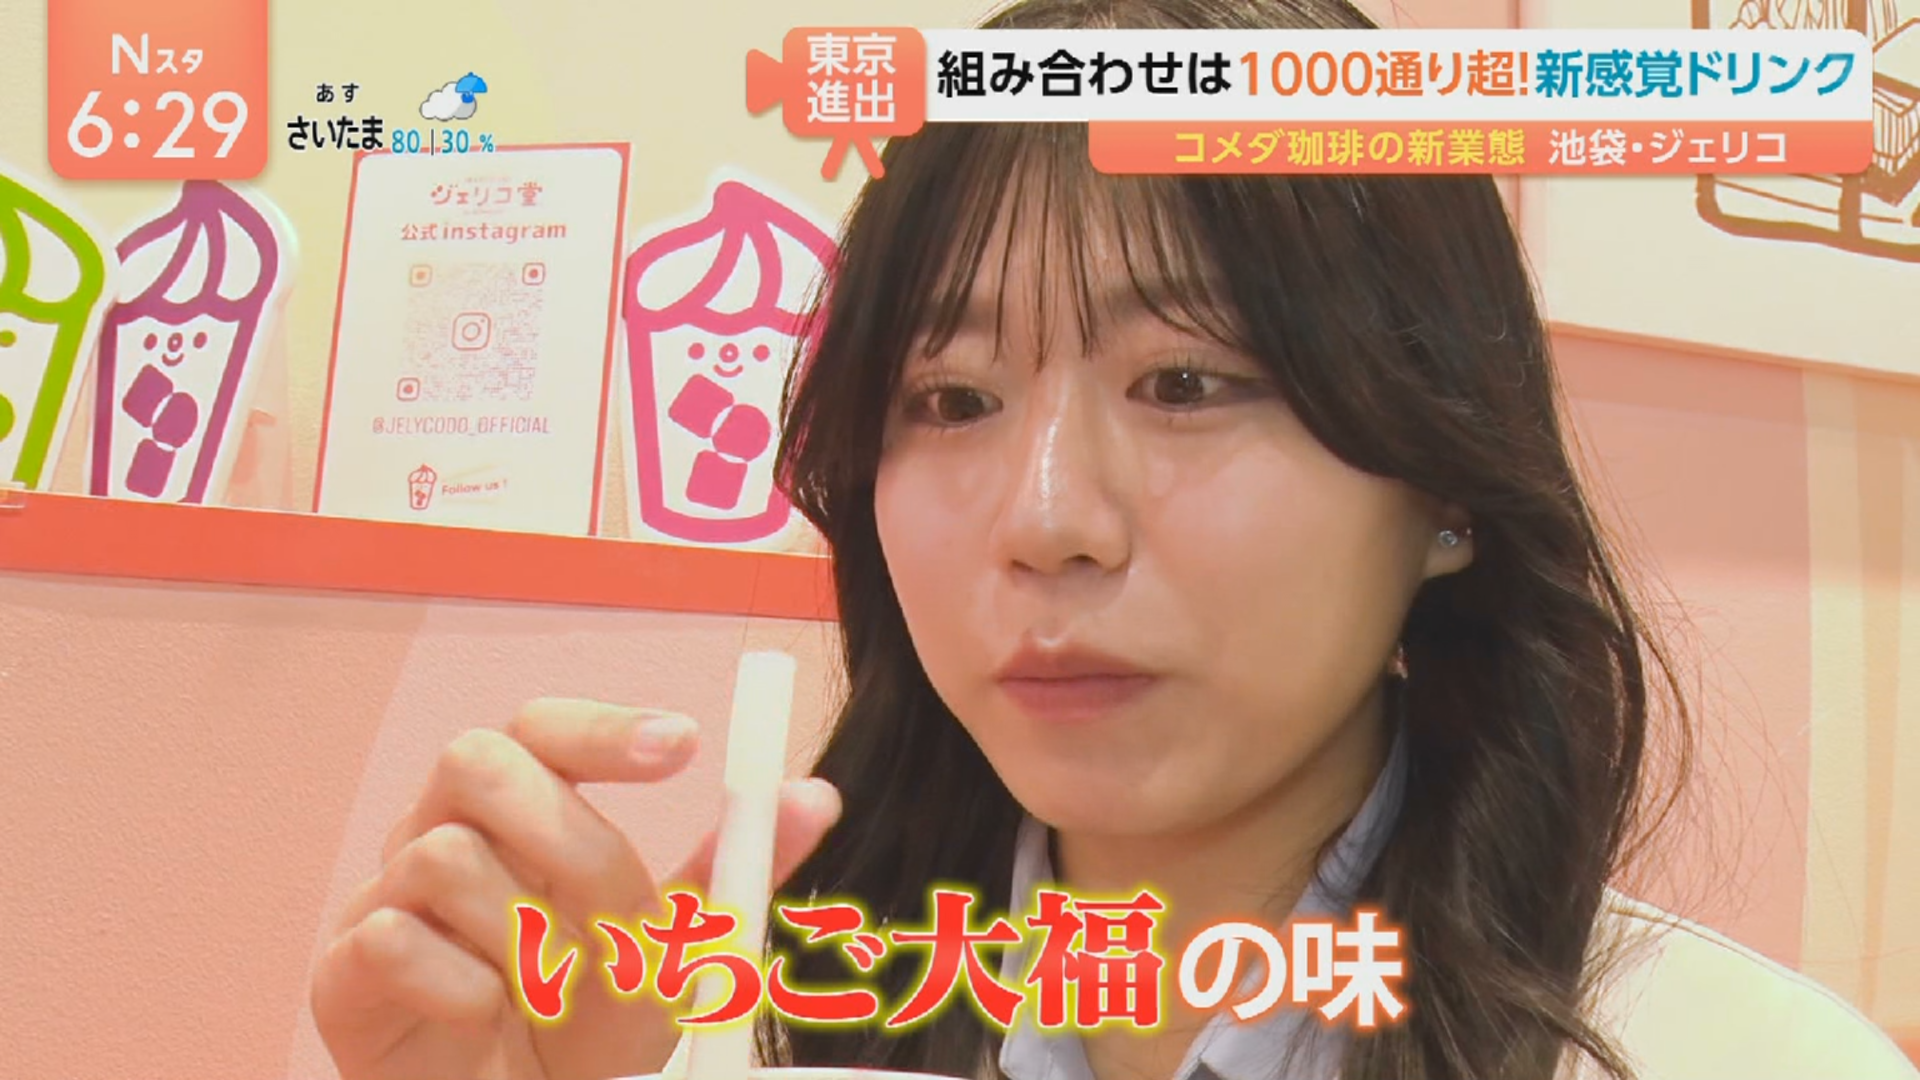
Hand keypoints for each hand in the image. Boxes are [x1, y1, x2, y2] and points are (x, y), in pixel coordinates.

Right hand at [312, 698, 842, 1079]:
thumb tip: (816, 795)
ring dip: (523, 937)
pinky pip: (393, 939)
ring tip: (549, 995)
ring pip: (445, 856)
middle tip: (616, 905)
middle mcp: (439, 834)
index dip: (604, 726)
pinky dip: (462, 987)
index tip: (683, 745)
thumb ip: (729, 874)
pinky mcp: (340, 973)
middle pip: (474, 758)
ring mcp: (382, 898)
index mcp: (517, 814)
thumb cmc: (584, 1030)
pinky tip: (487, 1020)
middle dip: (563, 829)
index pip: (542, 727)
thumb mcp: (674, 953)